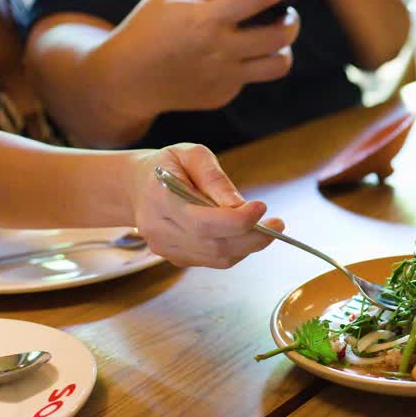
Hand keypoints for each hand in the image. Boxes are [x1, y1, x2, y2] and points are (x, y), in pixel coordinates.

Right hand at [105, 0, 310, 117]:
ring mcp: (225, 77)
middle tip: (289, 15)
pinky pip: (249, 78)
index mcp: (207, 18)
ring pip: (279, 65)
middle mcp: (222, 49)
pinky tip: (232, 57)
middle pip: (281, 36)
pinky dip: (247, 65)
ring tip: (274, 40)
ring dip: (284, 49)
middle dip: (293, 22)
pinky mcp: (222, 96)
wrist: (125, 79)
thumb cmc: (145, 30)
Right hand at [125, 144, 282, 267]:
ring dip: (249, 245)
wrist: (137, 186)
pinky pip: (214, 261)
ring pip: (218, 258)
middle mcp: (160, 230)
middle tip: (278, 224)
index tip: (262, 207)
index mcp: (159, 200)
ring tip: (266, 227)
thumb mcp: (191, 155)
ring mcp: (166, 249)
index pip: (202, 222)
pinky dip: (236, 249)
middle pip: (215, 245)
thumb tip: (240, 205)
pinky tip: (244, 233)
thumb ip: (215, 179)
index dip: (236, 220)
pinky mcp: (176, 259)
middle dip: (253, 237)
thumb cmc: (169, 165)